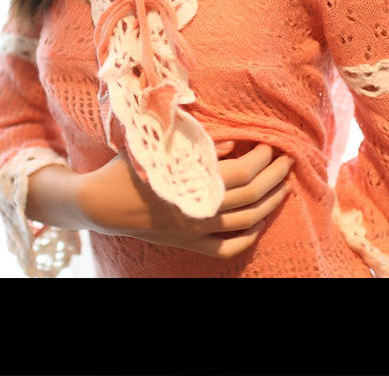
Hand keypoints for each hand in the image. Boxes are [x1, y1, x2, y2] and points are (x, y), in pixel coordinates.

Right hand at [76, 141, 293, 258]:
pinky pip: (227, 248)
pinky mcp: (189, 243)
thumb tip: (234, 140)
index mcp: (193, 184)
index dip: (262, 157)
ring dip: (270, 203)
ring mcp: (195, 231)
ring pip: (246, 222)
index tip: (270, 142)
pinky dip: (248, 238)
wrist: (100, 203)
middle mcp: (199, 211)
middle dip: (275, 176)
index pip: (242, 172)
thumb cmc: (129, 167)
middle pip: (251, 196)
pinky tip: (258, 223)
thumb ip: (199, 145)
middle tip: (288, 160)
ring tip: (282, 185)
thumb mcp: (160, 148)